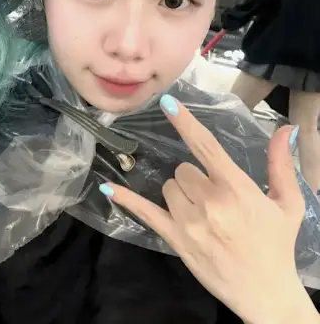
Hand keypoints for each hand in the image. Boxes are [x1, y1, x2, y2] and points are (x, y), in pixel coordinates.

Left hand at [100, 95, 312, 323]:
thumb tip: (282, 129)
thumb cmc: (276, 244)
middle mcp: (209, 201)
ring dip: (179, 193)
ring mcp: (189, 221)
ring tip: (202, 212)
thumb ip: (280, 164)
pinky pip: (146, 213)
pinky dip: (127, 199)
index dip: (185, 123)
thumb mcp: (287, 203)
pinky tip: (107, 188)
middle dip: (194, 177)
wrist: (266, 292)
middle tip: (212, 197)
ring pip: (168, 186)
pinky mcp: (176, 239)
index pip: (205, 146)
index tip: (167, 103)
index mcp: (235, 187)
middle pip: (182, 170)